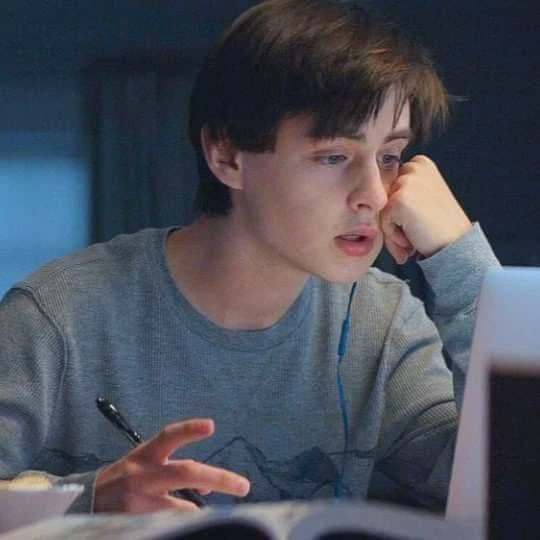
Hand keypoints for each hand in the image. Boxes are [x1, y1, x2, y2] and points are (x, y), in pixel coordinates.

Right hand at [94, 418, 249, 512]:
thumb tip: (209, 489)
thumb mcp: (145, 464)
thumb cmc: (125, 479)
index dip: (189, 429)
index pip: (169, 436)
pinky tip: (189, 526)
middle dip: (218, 478)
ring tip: (208, 516)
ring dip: (199, 514)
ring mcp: (139, 503)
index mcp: (145, 455)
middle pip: (186, 472)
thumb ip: (174, 468)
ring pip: (182, 509)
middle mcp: (143, 476)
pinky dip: (182, 525)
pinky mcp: (134, 523)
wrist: (84, 502)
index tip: (211, 425)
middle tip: (244, 486)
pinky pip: (167, 526)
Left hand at [380, 155, 471, 263]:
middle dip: (394, 221)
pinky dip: (393, 236)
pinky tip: (412, 238)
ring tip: (413, 238)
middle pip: (383, 197)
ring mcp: (406, 182)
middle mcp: (413, 167)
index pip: (390, 187)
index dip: (398, 210)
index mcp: (420, 163)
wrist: (456, 245)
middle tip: (412, 235)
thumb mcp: (422, 199)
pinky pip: (383, 221)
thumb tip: (365, 199)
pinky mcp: (399, 199)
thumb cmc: (438, 227)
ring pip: (381, 210)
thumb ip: (400, 192)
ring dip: (393, 230)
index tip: (415, 222)